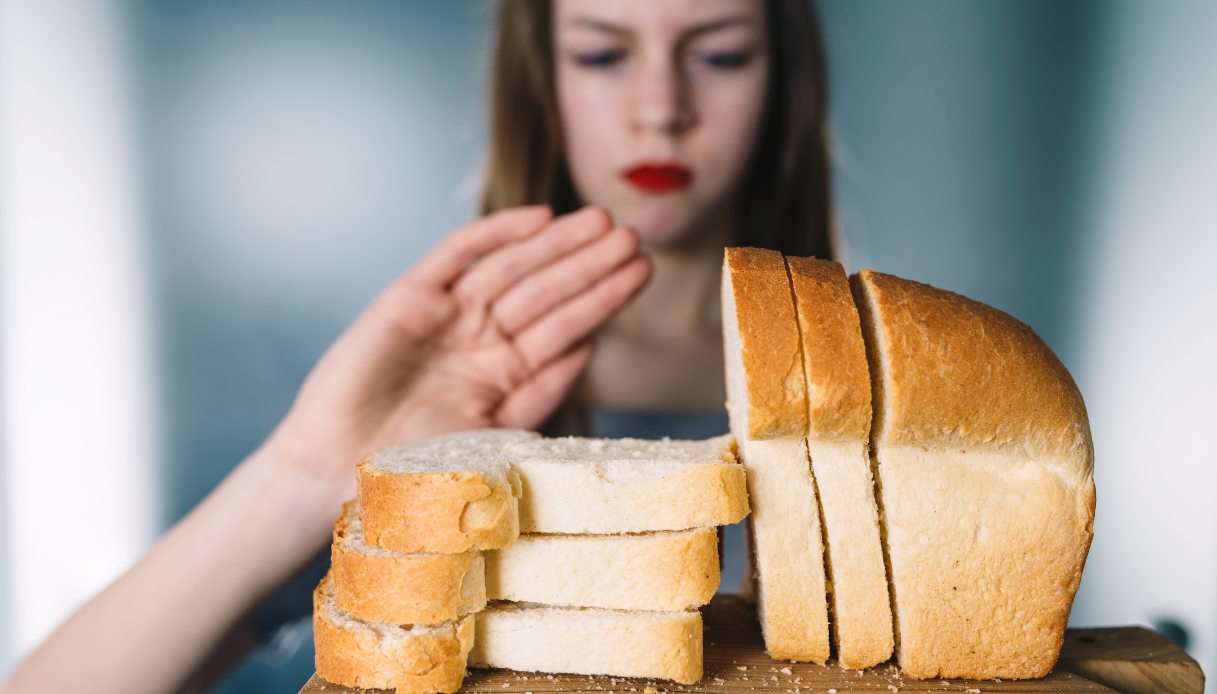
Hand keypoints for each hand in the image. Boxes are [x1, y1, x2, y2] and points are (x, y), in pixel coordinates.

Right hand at [264, 206, 649, 497]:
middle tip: (631, 236)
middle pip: (546, 291)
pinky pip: (457, 256)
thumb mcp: (493, 439)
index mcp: (506, 375)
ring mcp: (447, 316)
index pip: (566, 327)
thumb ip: (537, 395)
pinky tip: (538, 219)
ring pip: (512, 269)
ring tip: (600, 223)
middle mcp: (481, 340)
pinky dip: (495, 235)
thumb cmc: (413, 471)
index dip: (602, 298)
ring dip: (556, 246)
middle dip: (589, 264)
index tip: (641, 271)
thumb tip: (588, 350)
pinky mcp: (409, 298)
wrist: (337, 472)